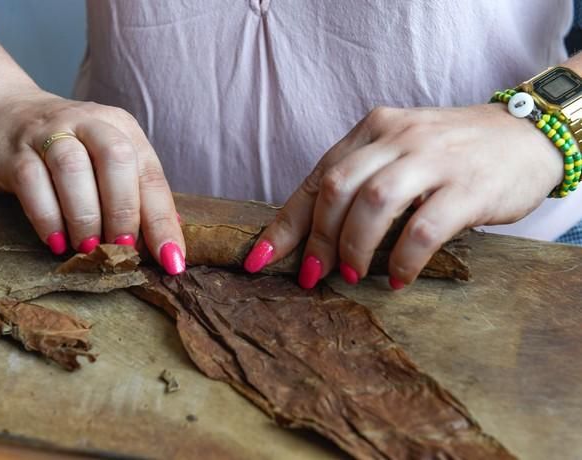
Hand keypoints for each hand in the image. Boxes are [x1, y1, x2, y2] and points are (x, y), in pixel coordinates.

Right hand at [0, 89, 184, 273]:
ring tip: (88, 248)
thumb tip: (168, 242)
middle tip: (122, 249)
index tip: (171, 260)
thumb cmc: (69, 149)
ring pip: (73, 169)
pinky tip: (56, 242)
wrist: (2, 114)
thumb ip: (136, 194)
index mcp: (122, 128)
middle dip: (124, 213)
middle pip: (116, 160)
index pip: (151, 175)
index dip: (162, 221)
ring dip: (85, 217)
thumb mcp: (107, 162)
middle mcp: (90, 122)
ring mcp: (49, 132)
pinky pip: (32, 183)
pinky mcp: (14, 150)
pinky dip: (48, 218)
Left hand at [244, 104, 562, 287]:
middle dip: (317, 240)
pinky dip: (402, 259)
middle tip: (314, 276)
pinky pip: (423, 227)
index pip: (317, 178)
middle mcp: (398, 137)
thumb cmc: (451, 153)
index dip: (285, 225)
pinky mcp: (468, 185)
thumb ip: (362, 180)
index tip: (259, 260)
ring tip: (353, 276)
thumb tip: (313, 236)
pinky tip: (397, 279)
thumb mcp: (400, 152)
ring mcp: (434, 158)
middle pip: (336, 188)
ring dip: (354, 247)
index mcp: (373, 129)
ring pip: (373, 202)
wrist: (526, 135)